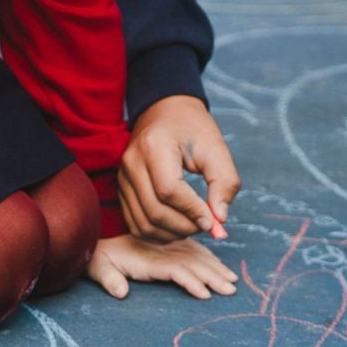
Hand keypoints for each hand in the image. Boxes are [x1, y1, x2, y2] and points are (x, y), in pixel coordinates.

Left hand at [87, 233, 238, 299]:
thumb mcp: (98, 266)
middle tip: (231, 289)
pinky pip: (193, 250)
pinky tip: (219, 266)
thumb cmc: (97, 255)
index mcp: (147, 258)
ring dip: (215, 267)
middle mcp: (161, 250)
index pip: (174, 268)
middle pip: (191, 262)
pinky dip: (209, 258)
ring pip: (196, 256)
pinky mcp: (168, 246)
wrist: (97, 234)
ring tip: (232, 280)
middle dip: (212, 275)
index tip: (205, 293)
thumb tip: (120, 292)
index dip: (190, 280)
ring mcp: (167, 247)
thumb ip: (108, 279)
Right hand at [120, 95, 240, 242]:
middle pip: (154, 211)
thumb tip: (219, 219)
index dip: (192, 211)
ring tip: (193, 225)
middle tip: (207, 224)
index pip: (169, 190)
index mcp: (154, 146)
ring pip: (143, 223)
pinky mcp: (121, 189)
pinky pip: (135, 223)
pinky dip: (158, 233)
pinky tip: (176, 227)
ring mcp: (122, 177)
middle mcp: (131, 163)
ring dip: (171, 234)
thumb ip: (224, 182)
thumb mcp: (216, 147)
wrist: (165, 111)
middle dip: (185, 226)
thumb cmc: (192, 128)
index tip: (213, 220)